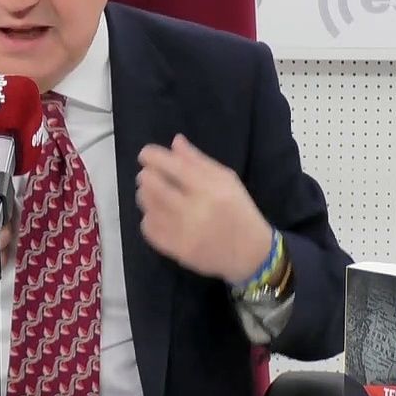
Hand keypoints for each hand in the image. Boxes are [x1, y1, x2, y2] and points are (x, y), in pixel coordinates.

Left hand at [136, 134, 273, 285]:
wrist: (251, 253)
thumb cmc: (238, 210)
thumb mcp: (227, 180)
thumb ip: (199, 160)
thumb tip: (175, 141)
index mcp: (211, 189)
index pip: (175, 167)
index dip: (154, 157)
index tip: (145, 154)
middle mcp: (195, 210)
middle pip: (155, 187)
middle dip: (145, 176)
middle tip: (147, 175)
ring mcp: (184, 233)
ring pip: (149, 207)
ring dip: (145, 195)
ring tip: (151, 192)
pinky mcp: (177, 250)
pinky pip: (149, 230)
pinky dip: (148, 218)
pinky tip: (157, 214)